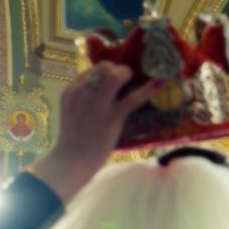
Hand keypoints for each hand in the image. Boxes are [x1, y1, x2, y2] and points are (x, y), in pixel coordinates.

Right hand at [29, 63, 161, 203]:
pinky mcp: (112, 116)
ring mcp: (97, 104)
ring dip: (127, 74)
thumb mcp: (73, 112)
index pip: (90, 70)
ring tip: (134, 78)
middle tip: (125, 77)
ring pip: (115, 76)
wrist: (71, 161)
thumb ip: (84, 100)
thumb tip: (104, 92)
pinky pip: (132, 98)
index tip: (114, 75)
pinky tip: (158, 83)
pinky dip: (147, 90)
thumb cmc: (74, 140)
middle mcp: (82, 92)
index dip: (105, 70)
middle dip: (117, 69)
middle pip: (103, 67)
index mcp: (70, 91)